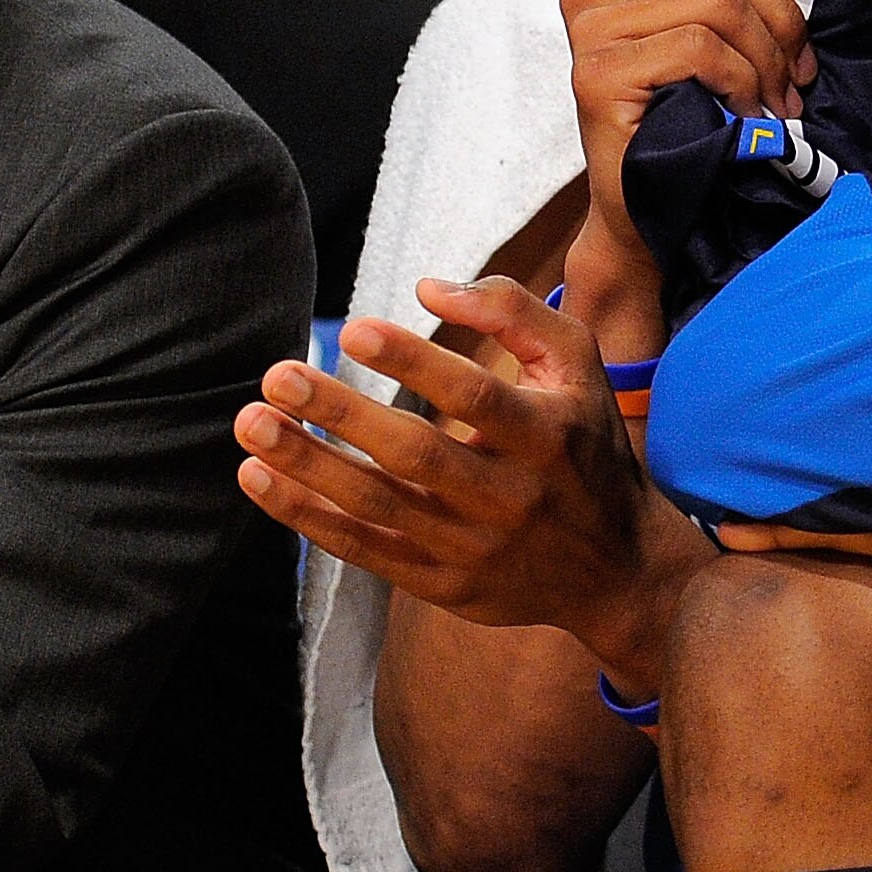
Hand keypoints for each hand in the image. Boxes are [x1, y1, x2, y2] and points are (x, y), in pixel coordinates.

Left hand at [234, 276, 713, 691]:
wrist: (619, 569)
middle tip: (277, 374)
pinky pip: (365, 550)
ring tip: (252, 424)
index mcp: (548, 436)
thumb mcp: (579, 369)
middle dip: (341, 415)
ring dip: (307, 466)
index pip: (475, 397)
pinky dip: (307, 516)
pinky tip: (259, 478)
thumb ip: (514, 313)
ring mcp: (475, 548)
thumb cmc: (587, 448)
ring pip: (379, 507)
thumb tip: (426, 286)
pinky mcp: (444, 585)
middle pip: (416, 455)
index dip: (414, 363)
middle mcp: (512, 496)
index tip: (353, 330)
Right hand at [559, 0, 824, 311]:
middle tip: (802, 73)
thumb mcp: (715, 30)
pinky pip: (701, 50)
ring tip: (779, 101)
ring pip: (717, 2)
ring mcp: (589, 28)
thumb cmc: (694, 114)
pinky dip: (743, 83)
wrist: (651, 205)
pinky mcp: (598, 74)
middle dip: (781, 17)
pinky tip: (747, 114)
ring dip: (768, 59)